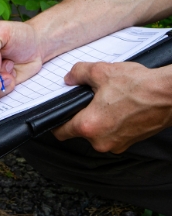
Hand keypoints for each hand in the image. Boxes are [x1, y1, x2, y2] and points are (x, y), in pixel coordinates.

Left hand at [53, 61, 171, 152]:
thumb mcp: (100, 71)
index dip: (55, 121)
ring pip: (96, 132)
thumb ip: (78, 74)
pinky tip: (118, 106)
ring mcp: (117, 144)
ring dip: (97, 118)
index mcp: (89, 126)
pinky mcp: (129, 142)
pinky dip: (111, 122)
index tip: (56, 114)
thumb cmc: (138, 86)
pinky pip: (111, 133)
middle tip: (87, 98)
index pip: (60, 132)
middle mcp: (101, 141)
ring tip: (106, 100)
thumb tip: (69, 78)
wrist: (169, 95)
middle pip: (79, 131)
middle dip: (80, 115)